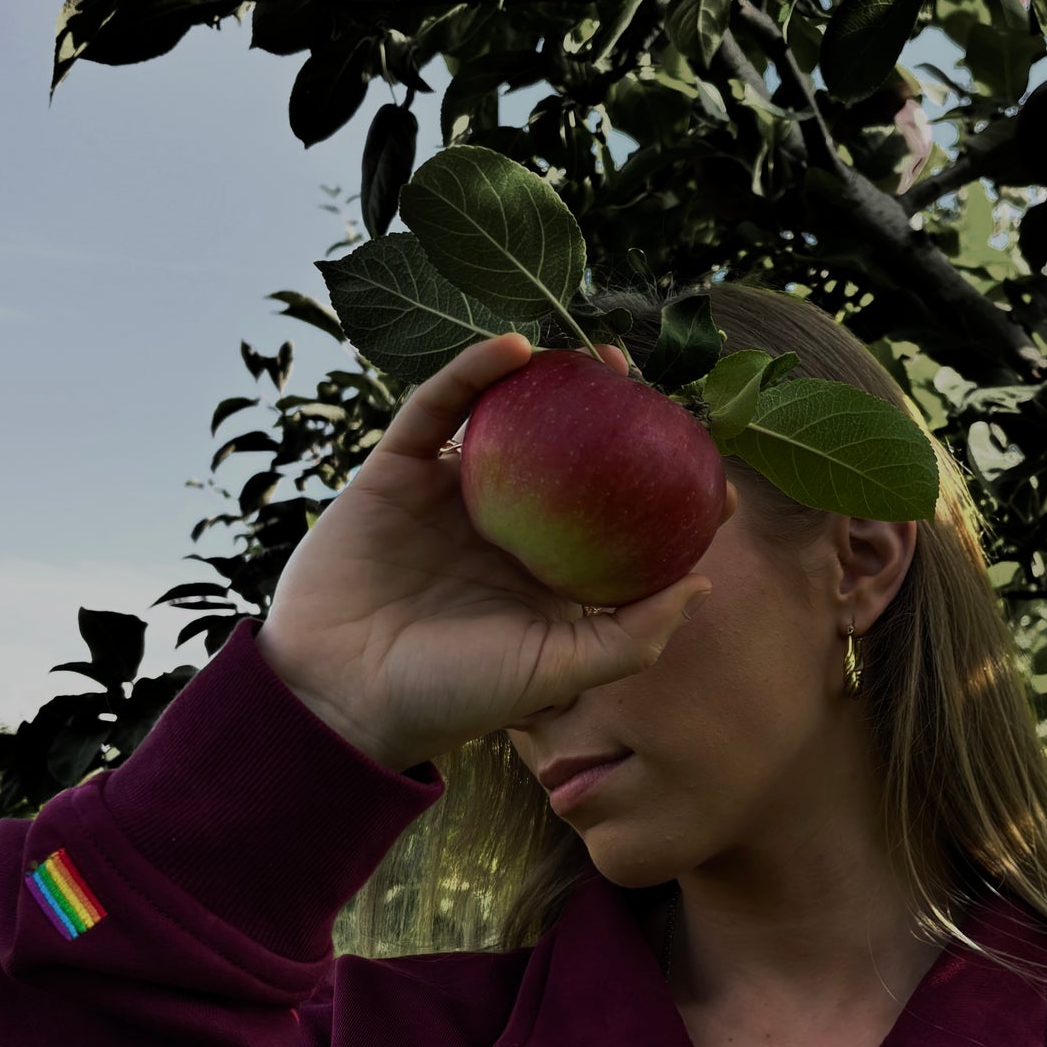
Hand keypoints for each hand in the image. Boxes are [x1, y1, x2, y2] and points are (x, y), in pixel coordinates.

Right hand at [255, 336, 718, 773]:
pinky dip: (473, 373)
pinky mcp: (397, 472)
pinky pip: (437, 409)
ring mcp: (451, 496)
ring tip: (594, 356)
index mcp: (547, 575)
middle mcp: (506, 530)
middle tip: (646, 388)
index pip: (617, 522)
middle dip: (611, 418)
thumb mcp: (557, 673)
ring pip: (507, 422)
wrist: (340, 695)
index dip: (661, 490)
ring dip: (548, 382)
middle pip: (569, 457)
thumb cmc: (452, 697)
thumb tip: (704, 581)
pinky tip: (514, 348)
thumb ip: (633, 636)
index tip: (707, 462)